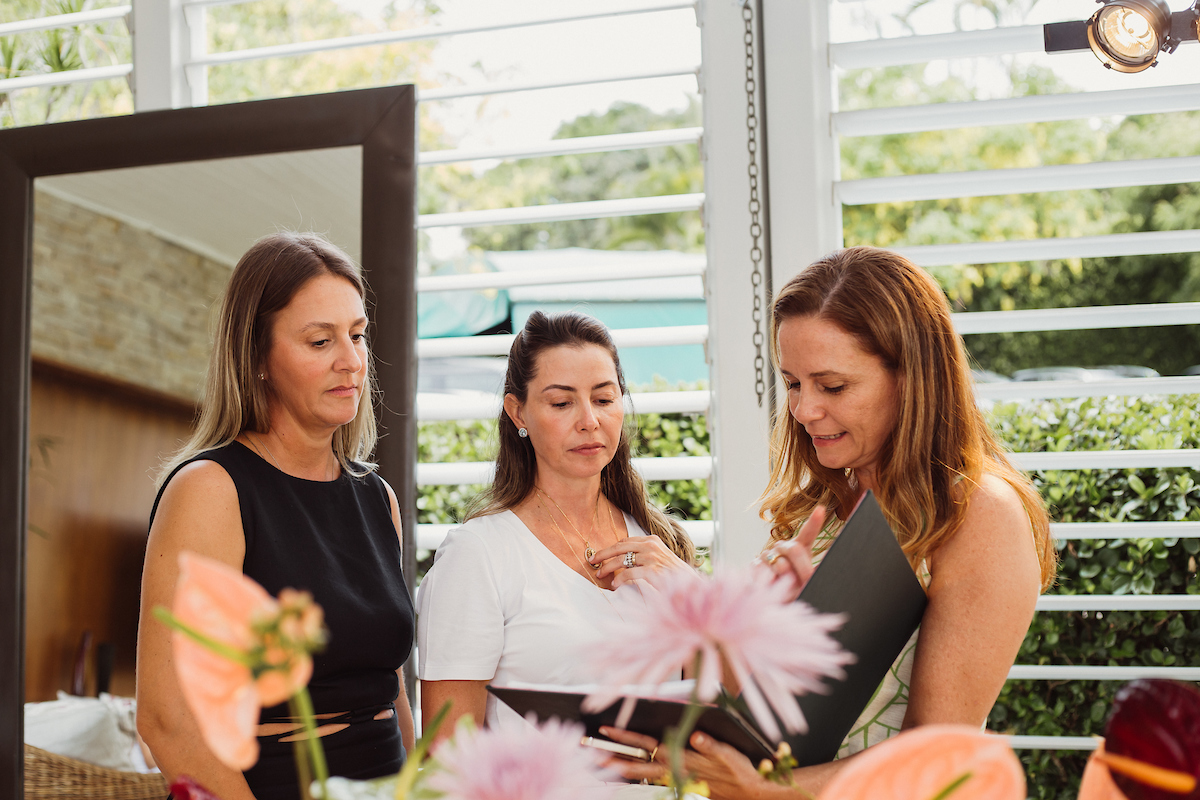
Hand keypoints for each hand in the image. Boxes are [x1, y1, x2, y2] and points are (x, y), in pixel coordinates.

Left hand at [592, 535, 695, 589]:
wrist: (692, 586)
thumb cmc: (674, 575)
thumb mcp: (658, 560)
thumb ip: (642, 556)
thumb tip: (620, 560)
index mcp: (652, 540)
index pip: (625, 541)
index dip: (610, 548)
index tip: (598, 556)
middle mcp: (651, 546)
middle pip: (619, 547)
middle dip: (603, 555)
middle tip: (591, 562)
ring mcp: (652, 558)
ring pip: (621, 560)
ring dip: (608, 569)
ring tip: (601, 577)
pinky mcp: (652, 571)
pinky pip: (629, 574)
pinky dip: (619, 580)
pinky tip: (615, 586)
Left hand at [597, 727, 775, 799]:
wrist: (747, 795)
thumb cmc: (737, 772)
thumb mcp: (726, 753)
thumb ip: (710, 745)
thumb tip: (695, 736)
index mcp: (680, 756)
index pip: (647, 745)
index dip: (626, 738)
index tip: (607, 731)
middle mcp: (673, 769)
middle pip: (637, 761)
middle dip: (613, 756)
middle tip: (591, 752)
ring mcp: (674, 779)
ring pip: (642, 774)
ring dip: (621, 768)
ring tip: (601, 764)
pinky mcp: (679, 786)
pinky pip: (652, 782)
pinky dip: (637, 778)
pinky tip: (627, 774)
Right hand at [753, 505, 825, 601]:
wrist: (770, 603)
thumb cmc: (793, 590)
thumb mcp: (807, 582)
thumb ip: (814, 572)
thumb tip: (826, 562)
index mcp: (799, 549)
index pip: (807, 533)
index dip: (814, 522)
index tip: (820, 510)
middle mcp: (783, 548)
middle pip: (793, 549)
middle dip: (801, 567)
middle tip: (804, 582)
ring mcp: (767, 555)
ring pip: (778, 563)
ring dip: (785, 580)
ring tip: (785, 589)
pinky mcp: (754, 565)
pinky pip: (763, 572)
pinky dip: (769, 584)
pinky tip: (770, 587)